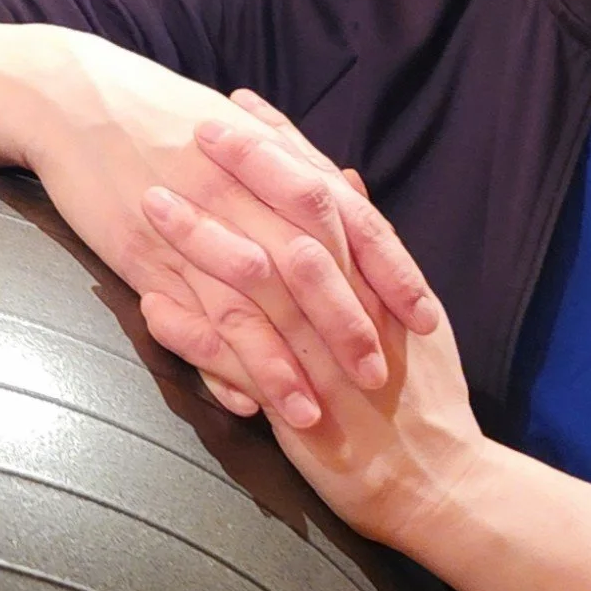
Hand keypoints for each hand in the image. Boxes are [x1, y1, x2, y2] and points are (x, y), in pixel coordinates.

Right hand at [24, 31, 438, 419]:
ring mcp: (194, 227)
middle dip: (350, 327)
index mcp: (276, 163)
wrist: (78, 96)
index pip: (353, 222)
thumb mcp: (242, 130)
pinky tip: (244, 404)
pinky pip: (191, 318)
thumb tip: (353, 188)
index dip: (392, 271)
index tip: (427, 317)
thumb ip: (298, 165)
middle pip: (313, 268)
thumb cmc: (165, 112)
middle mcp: (244, 195)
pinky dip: (220, 364)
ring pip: (254, 304)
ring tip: (318, 416)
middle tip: (382, 379)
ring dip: (287, 363)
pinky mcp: (145, 256)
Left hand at [139, 156, 486, 550]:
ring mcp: (324, 352)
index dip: (282, 148)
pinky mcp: (299, 405)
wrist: (440, 483)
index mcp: (377, 277)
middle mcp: (353, 303)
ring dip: (204, 238)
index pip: (326, 193)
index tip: (241, 107)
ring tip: (153, 202)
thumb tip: (350, 183)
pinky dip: (194, 332)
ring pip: (258, 279)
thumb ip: (375, 246)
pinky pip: (237, 361)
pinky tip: (150, 304)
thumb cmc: (423, 400)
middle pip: (296, 217)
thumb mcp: (410, 309)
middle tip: (199, 127)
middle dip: (246, 170)